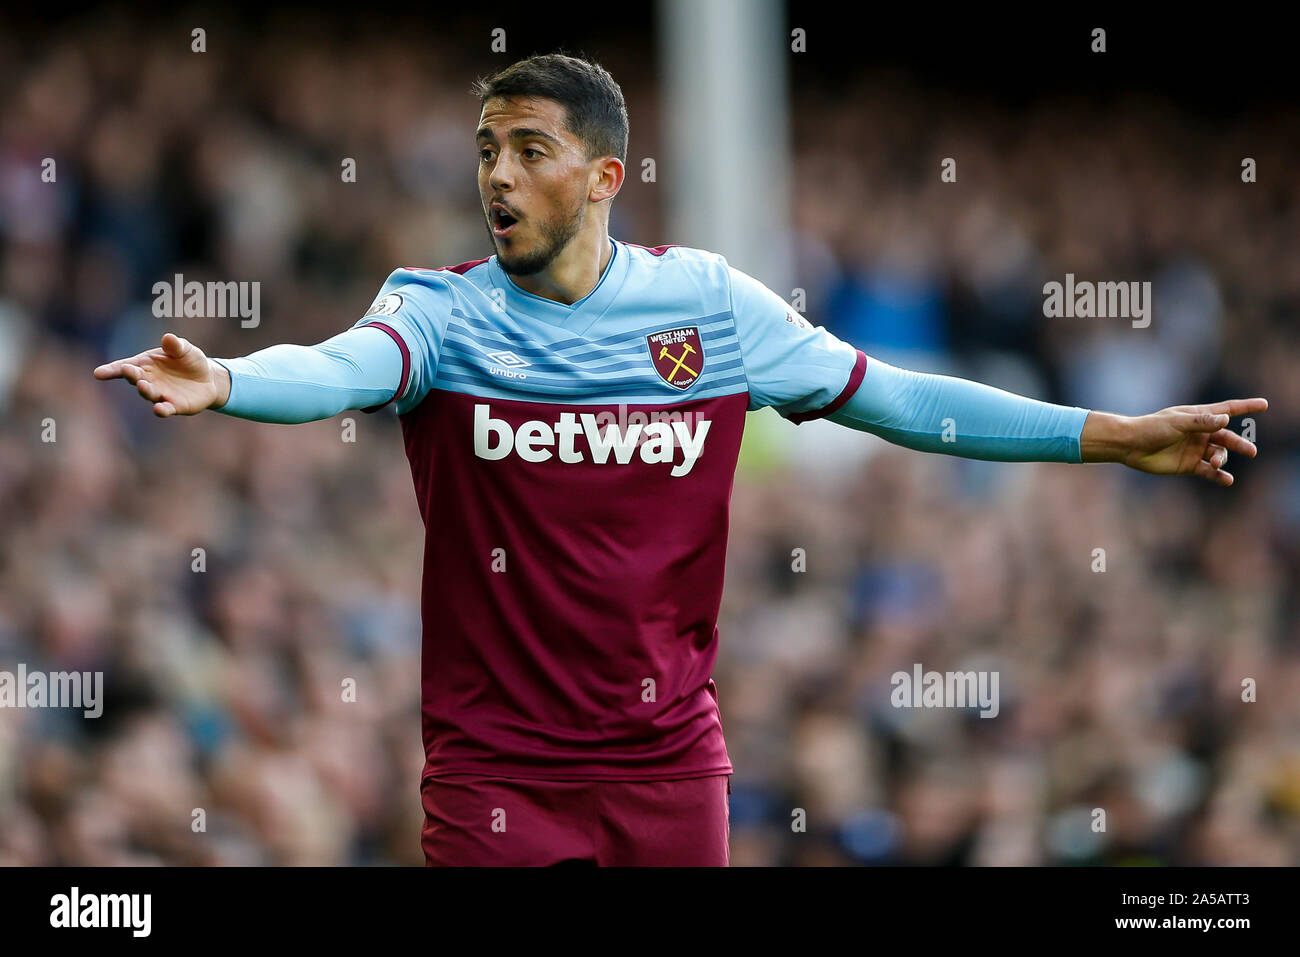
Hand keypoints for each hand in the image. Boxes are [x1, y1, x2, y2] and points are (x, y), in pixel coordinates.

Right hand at [93, 333, 229, 416]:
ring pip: (148, 394)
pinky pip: (165, 409)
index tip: (98, 373)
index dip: (111, 370)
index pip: (124, 367)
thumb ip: (176, 345)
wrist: (207, 378)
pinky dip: (161, 410)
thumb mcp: (185, 349)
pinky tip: (158, 409)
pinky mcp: (174, 406)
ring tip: (144, 386)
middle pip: (135, 379)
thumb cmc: (189, 360)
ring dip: (145, 391)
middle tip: (128, 371)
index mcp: (145, 364)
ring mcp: (160, 394)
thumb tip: (168, 338)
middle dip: (131, 376)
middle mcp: (148, 380)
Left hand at [1082, 399, 1267, 485]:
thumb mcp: (1177, 423)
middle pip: (1226, 437)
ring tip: (1216, 463)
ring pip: (1218, 455)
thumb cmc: (1151, 428)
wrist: (1130, 446)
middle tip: (1251, 451)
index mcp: (1198, 417)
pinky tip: (1227, 480)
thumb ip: (1201, 422)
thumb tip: (1226, 419)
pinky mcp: (1189, 465)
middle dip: (1239, 444)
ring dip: (1221, 460)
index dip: (1245, 407)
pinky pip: (1209, 471)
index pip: (1227, 410)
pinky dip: (1218, 475)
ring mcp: (1196, 449)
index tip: (1264, 405)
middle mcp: (1200, 433)